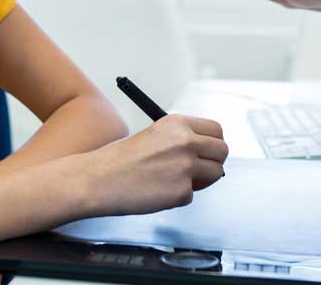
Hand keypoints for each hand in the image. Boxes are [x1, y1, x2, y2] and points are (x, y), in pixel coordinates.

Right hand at [84, 115, 227, 216]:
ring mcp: (186, 167)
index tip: (207, 150)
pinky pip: (191, 195)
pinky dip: (177, 197)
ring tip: (173, 180)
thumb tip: (205, 153)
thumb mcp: (154, 135)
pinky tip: (156, 191)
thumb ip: (181, 140)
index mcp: (177, 123)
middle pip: (222, 151)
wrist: (97, 179)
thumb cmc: (119, 159)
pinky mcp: (182, 192)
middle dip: (214, 161)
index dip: (213, 142)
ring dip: (200, 180)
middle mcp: (185, 141)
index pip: (216, 130)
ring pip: (215, 174)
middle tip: (199, 169)